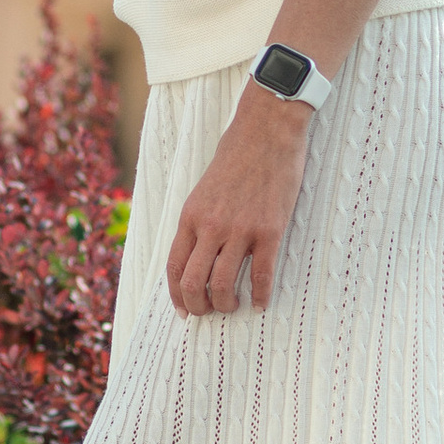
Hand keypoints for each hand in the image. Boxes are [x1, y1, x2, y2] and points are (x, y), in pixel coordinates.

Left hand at [166, 88, 312, 315]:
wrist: (267, 131)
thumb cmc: (237, 155)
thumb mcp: (204, 189)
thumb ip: (199, 220)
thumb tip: (198, 253)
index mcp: (191, 216)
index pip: (174, 268)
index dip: (177, 296)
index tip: (184, 310)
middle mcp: (210, 226)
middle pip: (194, 283)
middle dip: (199, 307)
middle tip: (210, 312)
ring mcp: (240, 230)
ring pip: (224, 285)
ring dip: (228, 305)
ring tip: (235, 306)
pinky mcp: (269, 230)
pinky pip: (261, 275)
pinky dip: (261, 295)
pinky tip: (262, 302)